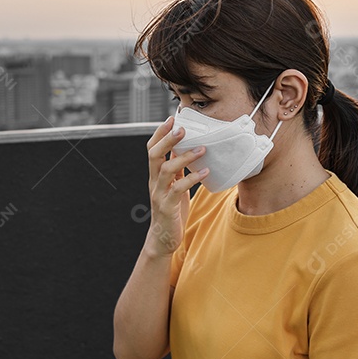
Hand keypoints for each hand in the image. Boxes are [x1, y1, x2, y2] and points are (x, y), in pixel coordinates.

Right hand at [144, 116, 207, 257]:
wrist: (163, 239)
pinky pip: (178, 189)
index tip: (171, 119)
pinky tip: (206, 172)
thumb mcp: (174, 186)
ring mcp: (159, 194)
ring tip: (202, 149)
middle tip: (182, 128)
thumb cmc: (171, 210)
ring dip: (184, 157)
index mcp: (154, 175)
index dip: (159, 133)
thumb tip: (186, 150)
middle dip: (167, 139)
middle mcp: (153, 182)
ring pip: (167, 170)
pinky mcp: (167, 207)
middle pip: (154, 155)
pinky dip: (192, 178)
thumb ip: (177, 170)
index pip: (151, 149)